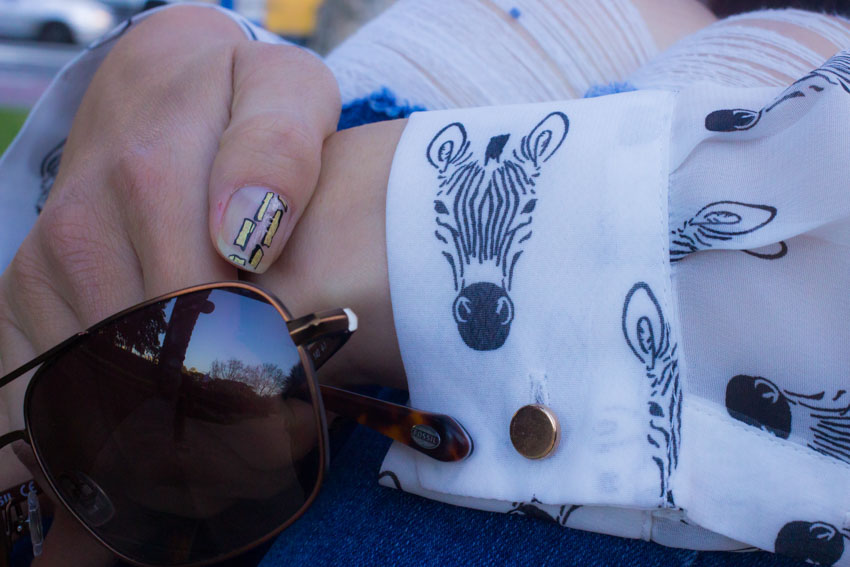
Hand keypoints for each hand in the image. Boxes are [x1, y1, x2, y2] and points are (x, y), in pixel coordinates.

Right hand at [0, 117, 407, 565]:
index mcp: (154, 170)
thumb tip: (245, 234)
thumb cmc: (239, 100)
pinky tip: (133, 475)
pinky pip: (38, 390)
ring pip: (85, 388)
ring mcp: (43, 261)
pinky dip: (83, 444)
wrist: (156, 86)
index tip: (285, 424)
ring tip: (201, 488)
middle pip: (139, 359)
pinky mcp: (22, 293)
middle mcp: (84, 222)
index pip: (194, 300)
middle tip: (251, 473)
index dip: (241, 373)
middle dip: (199, 429)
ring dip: (142, 450)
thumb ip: (280, 148)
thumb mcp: (287, 95)